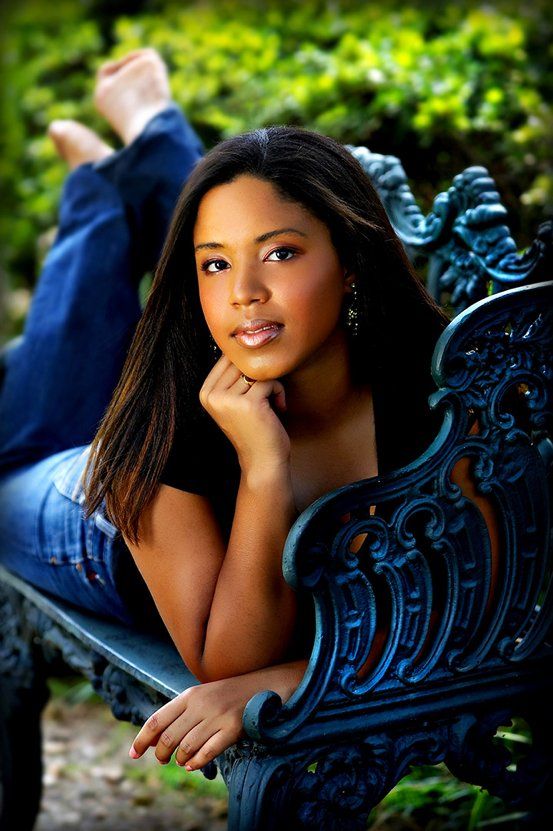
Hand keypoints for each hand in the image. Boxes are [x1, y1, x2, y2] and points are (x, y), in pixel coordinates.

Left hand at [129, 662, 304, 769]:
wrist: (265, 686)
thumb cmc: (228, 695)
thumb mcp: (202, 697)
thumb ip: (179, 715)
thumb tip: (154, 741)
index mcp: (189, 695)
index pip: (157, 719)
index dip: (142, 739)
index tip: (133, 754)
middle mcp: (201, 704)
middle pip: (169, 737)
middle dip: (162, 754)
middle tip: (163, 759)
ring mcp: (218, 716)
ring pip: (186, 747)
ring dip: (180, 760)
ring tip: (182, 761)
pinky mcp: (233, 728)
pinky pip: (208, 752)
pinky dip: (196, 763)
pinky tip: (193, 765)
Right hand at [199, 355, 290, 472]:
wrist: (262, 462)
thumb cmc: (254, 429)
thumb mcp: (236, 401)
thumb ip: (233, 376)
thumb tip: (243, 342)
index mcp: (205, 393)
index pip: (228, 359)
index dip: (248, 369)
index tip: (254, 390)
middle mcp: (212, 395)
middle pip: (242, 363)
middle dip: (260, 376)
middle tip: (266, 396)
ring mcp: (228, 400)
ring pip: (258, 371)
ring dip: (272, 385)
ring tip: (272, 403)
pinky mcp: (248, 404)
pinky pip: (270, 381)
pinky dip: (279, 392)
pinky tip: (278, 409)